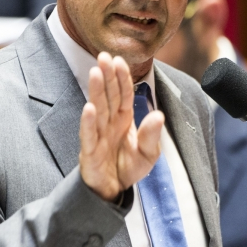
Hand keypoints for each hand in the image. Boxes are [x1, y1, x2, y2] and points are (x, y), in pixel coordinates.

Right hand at [79, 52, 163, 200]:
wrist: (113, 190)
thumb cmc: (128, 167)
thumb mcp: (148, 154)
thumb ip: (152, 135)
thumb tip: (159, 114)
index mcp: (123, 119)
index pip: (124, 94)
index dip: (122, 78)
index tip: (119, 61)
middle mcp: (109, 123)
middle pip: (109, 96)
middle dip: (106, 76)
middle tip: (103, 56)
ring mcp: (98, 135)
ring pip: (98, 110)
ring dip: (96, 91)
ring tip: (95, 73)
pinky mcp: (90, 151)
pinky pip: (89, 135)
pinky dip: (88, 122)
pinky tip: (88, 108)